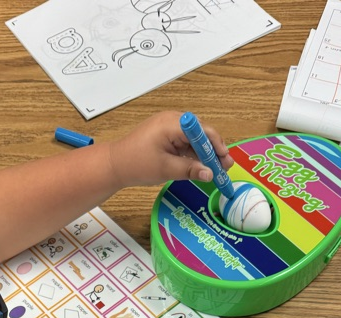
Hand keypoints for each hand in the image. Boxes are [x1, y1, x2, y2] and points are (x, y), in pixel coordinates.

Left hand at [107, 111, 233, 188]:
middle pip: (200, 134)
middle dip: (213, 151)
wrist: (115, 164)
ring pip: (194, 140)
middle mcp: (173, 120)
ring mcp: (169, 127)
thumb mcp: (166, 169)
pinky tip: (201, 167)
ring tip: (216, 170)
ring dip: (204, 154)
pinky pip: (185, 143)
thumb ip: (190, 170)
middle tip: (225, 168)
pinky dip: (193, 155)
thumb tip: (210, 174)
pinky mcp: (166, 136)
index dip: (216, 145)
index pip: (203, 131)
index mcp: (173, 124)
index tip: (225, 161)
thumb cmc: (137, 164)